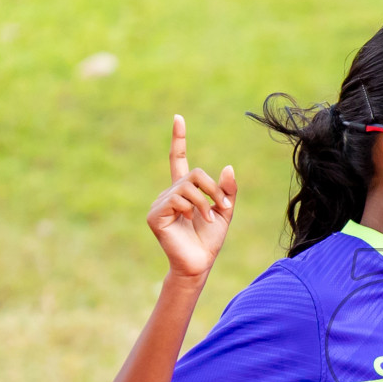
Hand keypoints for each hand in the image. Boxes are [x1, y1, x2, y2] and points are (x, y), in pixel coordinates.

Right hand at [146, 114, 236, 279]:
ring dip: (204, 201)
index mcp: (184, 190)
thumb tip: (228, 167)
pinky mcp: (154, 215)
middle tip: (223, 206)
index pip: (178, 159)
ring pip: (186, 186)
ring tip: (209, 218)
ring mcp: (159, 203)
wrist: (199, 263)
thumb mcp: (224, 211)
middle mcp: (169, 193)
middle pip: (193, 173)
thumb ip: (227, 191)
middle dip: (213, 188)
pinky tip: (192, 220)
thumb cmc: (209, 240)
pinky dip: (190, 208)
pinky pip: (175, 199)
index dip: (178, 139)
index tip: (178, 118)